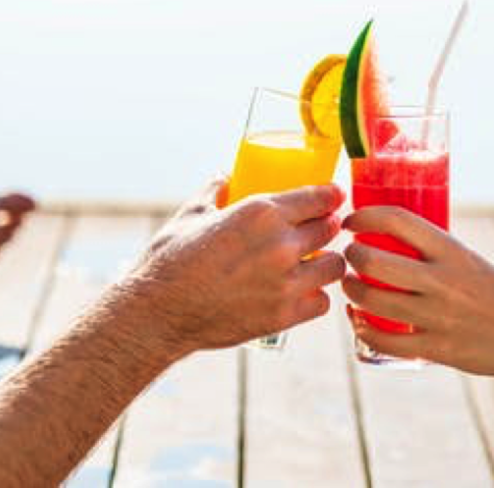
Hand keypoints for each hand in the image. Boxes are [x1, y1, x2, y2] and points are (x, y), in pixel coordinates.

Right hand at [126, 180, 346, 352]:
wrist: (159, 311)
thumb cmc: (170, 259)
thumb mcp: (191, 214)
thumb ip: (214, 192)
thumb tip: (225, 178)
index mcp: (261, 212)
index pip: (320, 198)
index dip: (332, 196)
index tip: (334, 198)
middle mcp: (280, 244)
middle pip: (330, 229)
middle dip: (328, 226)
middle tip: (320, 230)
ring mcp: (286, 282)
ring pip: (334, 266)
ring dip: (326, 262)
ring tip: (314, 263)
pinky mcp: (284, 315)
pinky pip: (321, 302)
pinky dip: (314, 296)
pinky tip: (301, 292)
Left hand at [341, 206, 493, 387]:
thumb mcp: (469, 261)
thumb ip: (433, 251)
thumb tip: (391, 234)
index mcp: (452, 251)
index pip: (397, 220)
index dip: (365, 216)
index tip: (352, 222)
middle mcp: (443, 281)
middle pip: (374, 261)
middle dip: (351, 256)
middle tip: (349, 257)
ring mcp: (438, 316)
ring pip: (372, 301)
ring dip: (351, 290)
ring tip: (350, 285)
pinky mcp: (436, 348)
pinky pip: (384, 340)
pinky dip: (363, 329)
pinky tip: (359, 320)